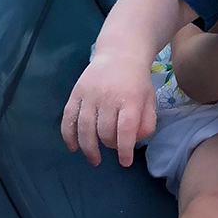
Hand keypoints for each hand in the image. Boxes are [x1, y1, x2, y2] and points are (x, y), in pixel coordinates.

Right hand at [60, 49, 155, 167]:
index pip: (125, 130)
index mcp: (129, 99)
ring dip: (88, 148)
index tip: (125, 163)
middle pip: (104, 131)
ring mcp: (89, 95)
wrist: (120, 54)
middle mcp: (107, 97)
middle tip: (113, 147)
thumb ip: (146, 123)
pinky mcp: (76, 93)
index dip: (124, 150)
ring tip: (94, 159)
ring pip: (84, 128)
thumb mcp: (150, 100)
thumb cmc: (137, 82)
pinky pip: (68, 118)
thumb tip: (134, 142)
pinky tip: (73, 147)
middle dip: (109, 145)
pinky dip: (68, 136)